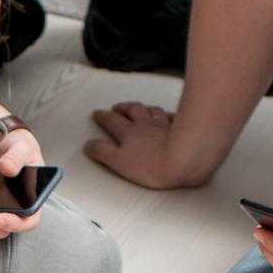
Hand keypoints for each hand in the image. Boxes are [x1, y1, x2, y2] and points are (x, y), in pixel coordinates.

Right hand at [82, 102, 205, 189]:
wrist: (183, 161)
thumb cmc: (153, 165)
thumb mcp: (118, 162)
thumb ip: (102, 152)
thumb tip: (89, 146)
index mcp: (129, 133)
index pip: (112, 121)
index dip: (103, 117)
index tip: (98, 114)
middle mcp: (146, 125)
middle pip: (132, 110)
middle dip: (122, 108)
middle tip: (117, 107)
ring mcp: (164, 126)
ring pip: (152, 111)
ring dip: (144, 108)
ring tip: (141, 108)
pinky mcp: (180, 129)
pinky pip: (173, 117)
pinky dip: (168, 115)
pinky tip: (169, 115)